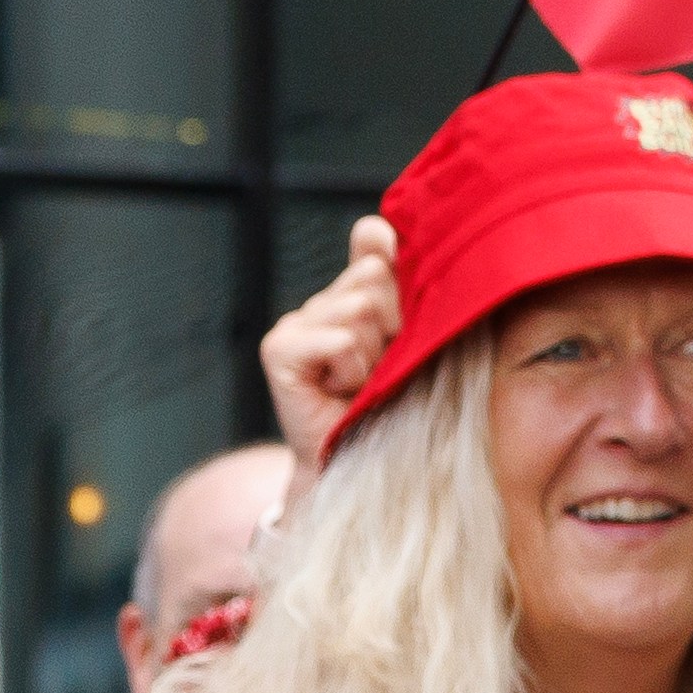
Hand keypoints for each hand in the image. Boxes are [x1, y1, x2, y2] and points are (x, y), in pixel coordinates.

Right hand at [260, 220, 402, 467]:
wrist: (360, 464)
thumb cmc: (393, 405)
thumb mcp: (413, 337)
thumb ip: (403, 283)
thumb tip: (382, 228)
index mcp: (355, 290)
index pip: (376, 239)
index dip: (397, 264)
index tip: (403, 314)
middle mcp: (321, 300)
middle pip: (375, 274)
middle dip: (394, 323)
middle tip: (384, 365)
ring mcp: (295, 323)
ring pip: (360, 309)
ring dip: (375, 354)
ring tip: (364, 382)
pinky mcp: (279, 349)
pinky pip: (339, 341)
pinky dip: (351, 370)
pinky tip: (340, 390)